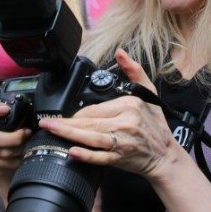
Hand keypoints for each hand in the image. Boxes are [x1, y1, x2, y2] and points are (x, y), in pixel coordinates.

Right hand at [0, 98, 31, 176]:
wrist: (7, 149)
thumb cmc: (11, 127)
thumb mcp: (11, 113)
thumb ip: (14, 107)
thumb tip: (30, 101)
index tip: (5, 109)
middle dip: (13, 138)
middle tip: (26, 133)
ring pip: (1, 153)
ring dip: (19, 149)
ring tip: (28, 143)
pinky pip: (4, 165)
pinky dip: (17, 160)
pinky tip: (22, 154)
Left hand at [39, 49, 182, 181]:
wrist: (164, 155)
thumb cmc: (155, 125)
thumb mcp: (149, 92)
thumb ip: (134, 71)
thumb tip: (120, 52)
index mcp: (129, 105)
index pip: (95, 107)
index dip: (77, 112)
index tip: (66, 116)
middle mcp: (125, 122)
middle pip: (88, 122)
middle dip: (65, 123)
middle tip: (46, 122)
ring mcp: (122, 142)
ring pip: (90, 137)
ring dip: (68, 134)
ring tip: (50, 130)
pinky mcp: (120, 159)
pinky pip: (100, 157)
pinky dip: (86, 155)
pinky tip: (72, 151)